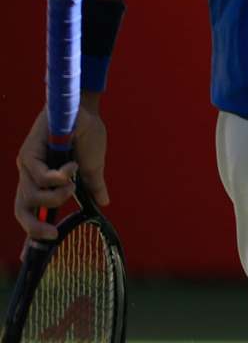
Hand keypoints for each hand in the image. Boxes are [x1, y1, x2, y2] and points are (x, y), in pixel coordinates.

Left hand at [14, 100, 108, 241]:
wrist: (84, 110)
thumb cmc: (86, 134)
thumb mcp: (92, 167)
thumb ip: (93, 185)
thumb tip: (105, 202)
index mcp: (41, 182)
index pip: (31, 212)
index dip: (31, 232)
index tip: (30, 255)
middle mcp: (29, 176)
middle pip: (22, 210)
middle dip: (35, 226)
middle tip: (53, 233)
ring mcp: (26, 165)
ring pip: (32, 195)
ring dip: (56, 195)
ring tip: (72, 182)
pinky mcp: (29, 153)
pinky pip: (39, 176)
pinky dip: (57, 177)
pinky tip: (70, 167)